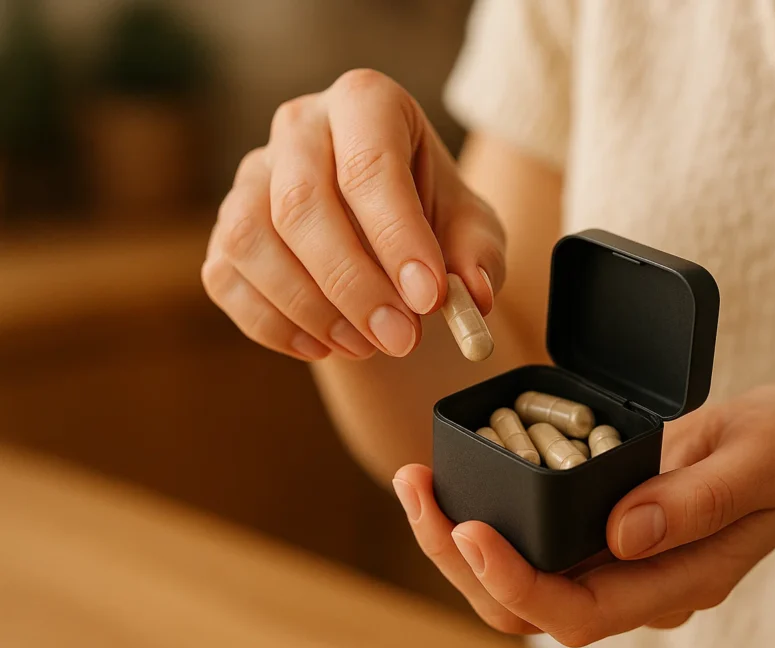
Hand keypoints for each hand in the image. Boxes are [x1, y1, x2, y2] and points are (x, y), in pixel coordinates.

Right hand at [202, 69, 504, 360]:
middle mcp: (298, 125)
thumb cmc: (433, 218)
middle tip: (400, 339)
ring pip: (251, 240)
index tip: (429, 298)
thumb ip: (479, 257)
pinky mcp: (224, 228)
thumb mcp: (472, 230)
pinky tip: (325, 346)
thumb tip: (473, 295)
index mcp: (366, 103)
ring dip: (310, 308)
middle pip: (301, 203)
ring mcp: (251, 175)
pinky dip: (273, 325)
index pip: (369, 164)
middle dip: (352, 284)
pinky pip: (227, 279)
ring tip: (367, 346)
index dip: (397, 236)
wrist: (386, 234)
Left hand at [393, 385, 774, 644]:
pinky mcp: (602, 530)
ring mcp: (617, 561)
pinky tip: (455, 478)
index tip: (471, 527)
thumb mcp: (759, 460)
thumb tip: (619, 533)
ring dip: (458, 541)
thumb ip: (696, 500)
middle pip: (529, 608)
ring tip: (416, 483)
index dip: (517, 581)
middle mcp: (638, 585)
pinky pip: (532, 542)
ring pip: (519, 581)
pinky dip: (485, 515)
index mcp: (678, 581)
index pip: (581, 612)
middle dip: (462, 559)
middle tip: (416, 490)